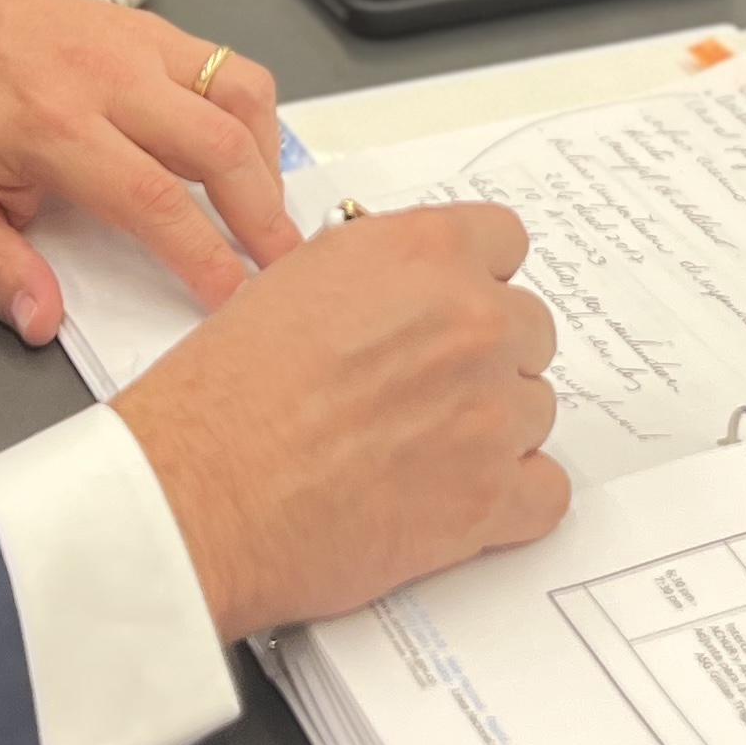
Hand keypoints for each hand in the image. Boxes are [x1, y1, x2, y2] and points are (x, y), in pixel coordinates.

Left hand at [0, 0, 293, 344]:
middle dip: (264, 218)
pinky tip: (248, 159)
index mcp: (51, 125)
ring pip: (242, 96)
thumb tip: (40, 319)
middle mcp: (106, 77)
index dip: (203, 255)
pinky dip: (256, 118)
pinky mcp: (157, 30)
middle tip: (284, 267)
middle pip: (218, 146)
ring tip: (270, 216)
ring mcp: (139, 45)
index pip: (151, 198)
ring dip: (270, 164)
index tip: (231, 297)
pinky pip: (232, 67)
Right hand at [115, 206, 567, 638]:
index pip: (506, 242)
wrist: (198, 492)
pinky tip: (455, 500)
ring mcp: (488, 409)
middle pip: (530, 329)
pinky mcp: (490, 497)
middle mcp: (469, 319)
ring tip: (417, 454)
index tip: (455, 309)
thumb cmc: (222, 396)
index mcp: (421, 253)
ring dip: (492, 431)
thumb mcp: (294, 282)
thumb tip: (409, 290)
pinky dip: (512, 502)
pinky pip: (547, 492)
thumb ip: (378, 275)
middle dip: (484, 360)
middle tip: (422, 395)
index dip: (477, 281)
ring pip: (535, 410)